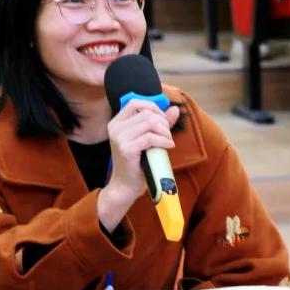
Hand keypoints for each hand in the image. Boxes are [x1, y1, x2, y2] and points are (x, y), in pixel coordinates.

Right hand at [97, 99, 178, 231]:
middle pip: (146, 113)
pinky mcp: (126, 149)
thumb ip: (159, 123)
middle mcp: (115, 127)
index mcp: (116, 122)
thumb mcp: (148, 139)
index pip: (135, 102)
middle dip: (162, 122)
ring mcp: (119, 138)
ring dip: (164, 131)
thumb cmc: (137, 163)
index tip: (163, 120)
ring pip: (149, 123)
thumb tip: (174, 109)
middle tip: (168, 135)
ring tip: (168, 141)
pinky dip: (164, 140)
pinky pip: (150, 137)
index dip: (153, 107)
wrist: (126, 186)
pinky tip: (168, 146)